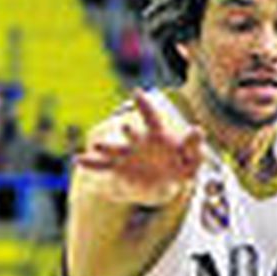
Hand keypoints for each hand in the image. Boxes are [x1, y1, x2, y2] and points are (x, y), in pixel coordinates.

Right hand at [73, 89, 202, 205]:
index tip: (135, 93)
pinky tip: (77, 159)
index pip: (152, 118)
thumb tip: (199, 129)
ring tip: (97, 146)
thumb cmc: (179, 165)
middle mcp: (138, 141)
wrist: (161, 183)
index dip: (145, 106)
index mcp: (156, 135)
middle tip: (126, 127)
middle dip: (129, 132)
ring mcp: (126, 154)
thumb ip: (195, 145)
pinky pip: (102, 166)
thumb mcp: (192, 159)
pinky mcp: (118, 168)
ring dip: (106, 147)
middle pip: (132, 134)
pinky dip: (90, 163)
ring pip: (113, 149)